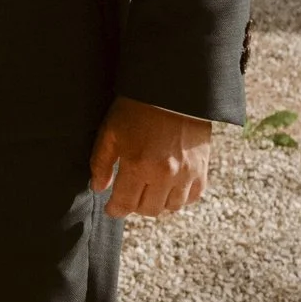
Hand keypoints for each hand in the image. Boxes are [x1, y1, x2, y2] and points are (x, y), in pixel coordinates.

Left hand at [88, 96, 212, 217]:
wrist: (172, 92)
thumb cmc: (137, 109)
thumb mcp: (110, 132)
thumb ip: (101, 163)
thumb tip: (98, 188)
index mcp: (138, 165)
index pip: (125, 204)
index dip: (115, 209)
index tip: (112, 208)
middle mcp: (164, 174)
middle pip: (149, 210)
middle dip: (135, 206)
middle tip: (130, 196)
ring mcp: (186, 173)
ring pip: (171, 207)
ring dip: (158, 203)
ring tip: (149, 190)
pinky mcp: (201, 168)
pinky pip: (192, 197)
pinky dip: (180, 197)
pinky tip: (170, 187)